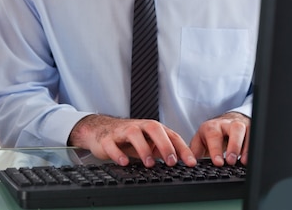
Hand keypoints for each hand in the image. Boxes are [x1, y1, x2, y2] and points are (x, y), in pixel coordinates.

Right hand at [68, 114, 197, 167]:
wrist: (100, 130)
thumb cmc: (127, 137)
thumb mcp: (148, 142)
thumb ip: (163, 149)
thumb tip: (183, 162)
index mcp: (151, 128)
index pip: (170, 135)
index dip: (182, 148)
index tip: (191, 162)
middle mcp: (138, 127)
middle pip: (153, 128)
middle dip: (164, 144)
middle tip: (171, 161)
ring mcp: (121, 132)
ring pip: (133, 134)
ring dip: (143, 148)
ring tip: (149, 163)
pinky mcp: (107, 139)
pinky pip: (112, 144)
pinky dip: (118, 153)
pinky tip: (124, 162)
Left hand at [189, 112, 249, 165]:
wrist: (223, 123)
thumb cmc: (210, 135)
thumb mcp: (199, 141)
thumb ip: (194, 152)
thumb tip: (190, 163)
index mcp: (211, 126)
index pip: (213, 135)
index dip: (216, 149)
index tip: (218, 163)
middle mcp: (226, 124)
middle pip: (233, 128)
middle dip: (234, 145)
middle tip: (231, 161)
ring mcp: (239, 125)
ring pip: (245, 130)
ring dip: (246, 147)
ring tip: (243, 162)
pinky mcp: (249, 128)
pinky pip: (254, 136)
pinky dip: (253, 147)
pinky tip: (250, 159)